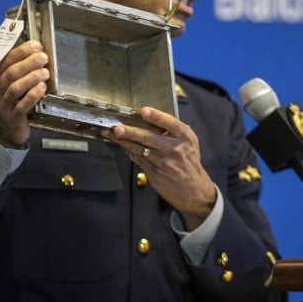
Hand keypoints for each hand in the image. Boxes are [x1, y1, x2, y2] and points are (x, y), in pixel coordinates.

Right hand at [0, 40, 48, 146]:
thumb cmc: (3, 104)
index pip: (4, 61)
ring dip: (32, 77)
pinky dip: (33, 94)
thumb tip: (29, 51)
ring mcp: (1, 106)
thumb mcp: (1, 86)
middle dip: (28, 62)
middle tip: (42, 57)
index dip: (21, 51)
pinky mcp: (11, 118)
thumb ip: (11, 69)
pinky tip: (41, 88)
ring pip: (15, 88)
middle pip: (10, 73)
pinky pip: (22, 105)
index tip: (35, 46)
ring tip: (44, 72)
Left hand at [101, 107, 216, 229]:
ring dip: (122, 141)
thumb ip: (173, 131)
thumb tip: (149, 119)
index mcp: (185, 137)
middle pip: (148, 138)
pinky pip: (137, 159)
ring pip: (138, 149)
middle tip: (117, 128)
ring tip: (109, 134)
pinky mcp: (154, 173)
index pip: (170, 124)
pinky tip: (119, 144)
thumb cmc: (189, 162)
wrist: (193, 190)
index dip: (156, 116)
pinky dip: (127, 150)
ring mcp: (163, 162)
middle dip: (130, 132)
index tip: (144, 111)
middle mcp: (174, 149)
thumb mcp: (188, 143)